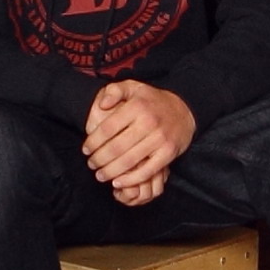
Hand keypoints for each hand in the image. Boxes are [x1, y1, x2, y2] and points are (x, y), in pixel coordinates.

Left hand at [83, 80, 194, 204]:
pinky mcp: (168, 152)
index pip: (107, 128)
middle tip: (91, 164)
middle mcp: (149, 122)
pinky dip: (131, 179)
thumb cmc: (152, 100)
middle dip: (99, 159)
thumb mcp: (133, 87)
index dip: (93, 142)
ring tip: (100, 175)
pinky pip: (147, 171)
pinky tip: (118, 182)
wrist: (184, 109)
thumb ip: (114, 91)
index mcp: (136, 106)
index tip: (85, 149)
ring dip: (111, 172)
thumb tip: (101, 105)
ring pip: (129, 161)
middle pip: (116, 147)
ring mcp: (160, 139)